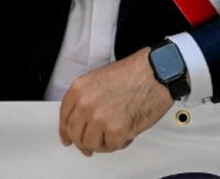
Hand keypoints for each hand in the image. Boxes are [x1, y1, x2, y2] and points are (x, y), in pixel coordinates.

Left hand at [58, 49, 173, 155]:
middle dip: (83, 142)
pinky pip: (111, 146)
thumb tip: (82, 121)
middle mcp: (86, 104)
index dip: (66, 131)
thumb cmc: (134, 73)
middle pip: (75, 134)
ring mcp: (99, 119)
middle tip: (91, 145)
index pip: (64, 117)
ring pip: (91, 144)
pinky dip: (119, 142)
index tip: (68, 138)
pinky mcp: (116, 131)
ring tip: (115, 133)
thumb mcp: (99, 79)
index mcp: (79, 89)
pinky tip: (126, 131)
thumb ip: (86, 99)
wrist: (155, 73)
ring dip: (102, 143)